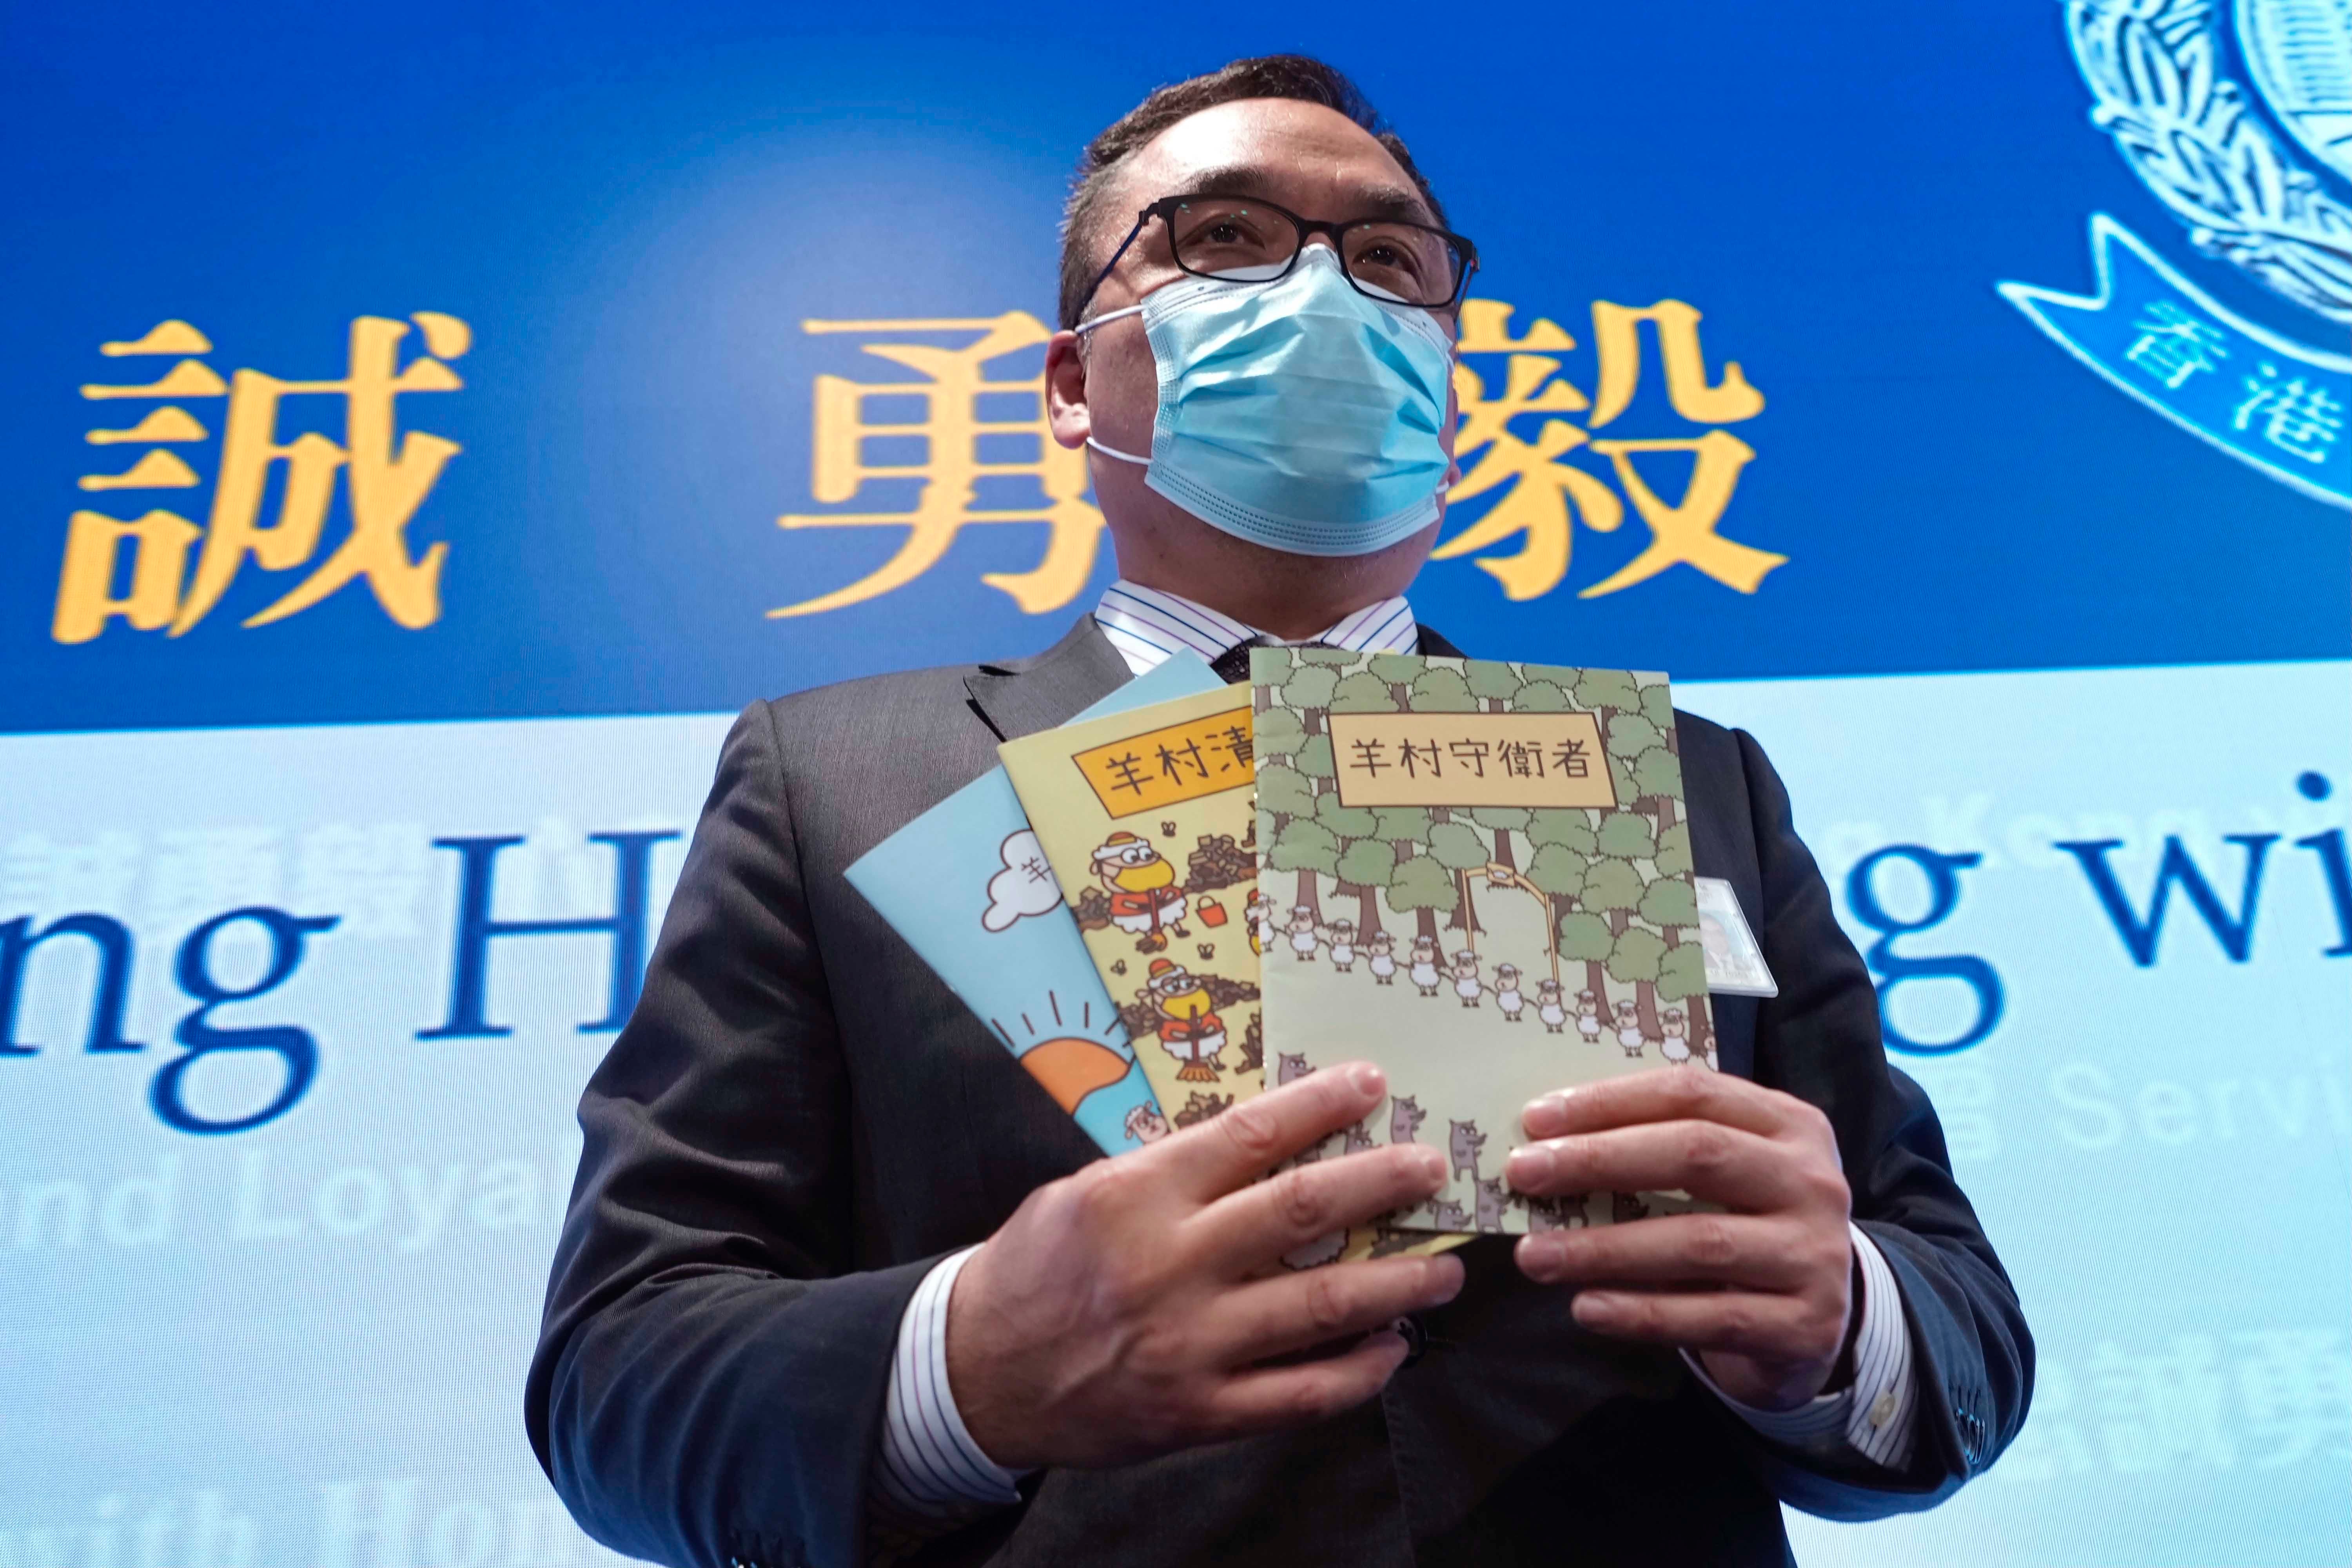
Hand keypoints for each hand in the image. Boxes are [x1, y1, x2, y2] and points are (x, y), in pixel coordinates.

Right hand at [947, 1063, 1463, 1469]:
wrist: (978, 1373)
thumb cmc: (1036, 1268)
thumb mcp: (1084, 1194)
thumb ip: (1167, 1174)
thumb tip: (1259, 1143)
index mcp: (1136, 1198)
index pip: (1248, 1137)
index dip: (1318, 1107)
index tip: (1372, 1085)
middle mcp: (1169, 1267)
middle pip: (1301, 1215)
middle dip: (1381, 1185)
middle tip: (1435, 1168)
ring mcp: (1188, 1346)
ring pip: (1319, 1309)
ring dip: (1397, 1285)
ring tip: (1447, 1268)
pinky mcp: (1198, 1412)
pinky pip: (1300, 1395)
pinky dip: (1357, 1373)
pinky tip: (1393, 1350)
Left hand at [1506, 1070, 1854, 1409]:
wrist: (1816, 1322)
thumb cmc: (1745, 1228)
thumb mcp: (1722, 1175)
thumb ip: (1656, 1149)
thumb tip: (1546, 1145)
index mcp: (1787, 1124)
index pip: (1690, 1093)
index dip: (1608, 1102)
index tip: (1534, 1121)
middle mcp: (1811, 1182)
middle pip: (1696, 1154)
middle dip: (1598, 1161)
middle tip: (1523, 1175)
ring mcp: (1815, 1255)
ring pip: (1698, 1241)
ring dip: (1604, 1248)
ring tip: (1535, 1255)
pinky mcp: (1805, 1326)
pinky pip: (1710, 1317)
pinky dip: (1640, 1313)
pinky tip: (1586, 1308)